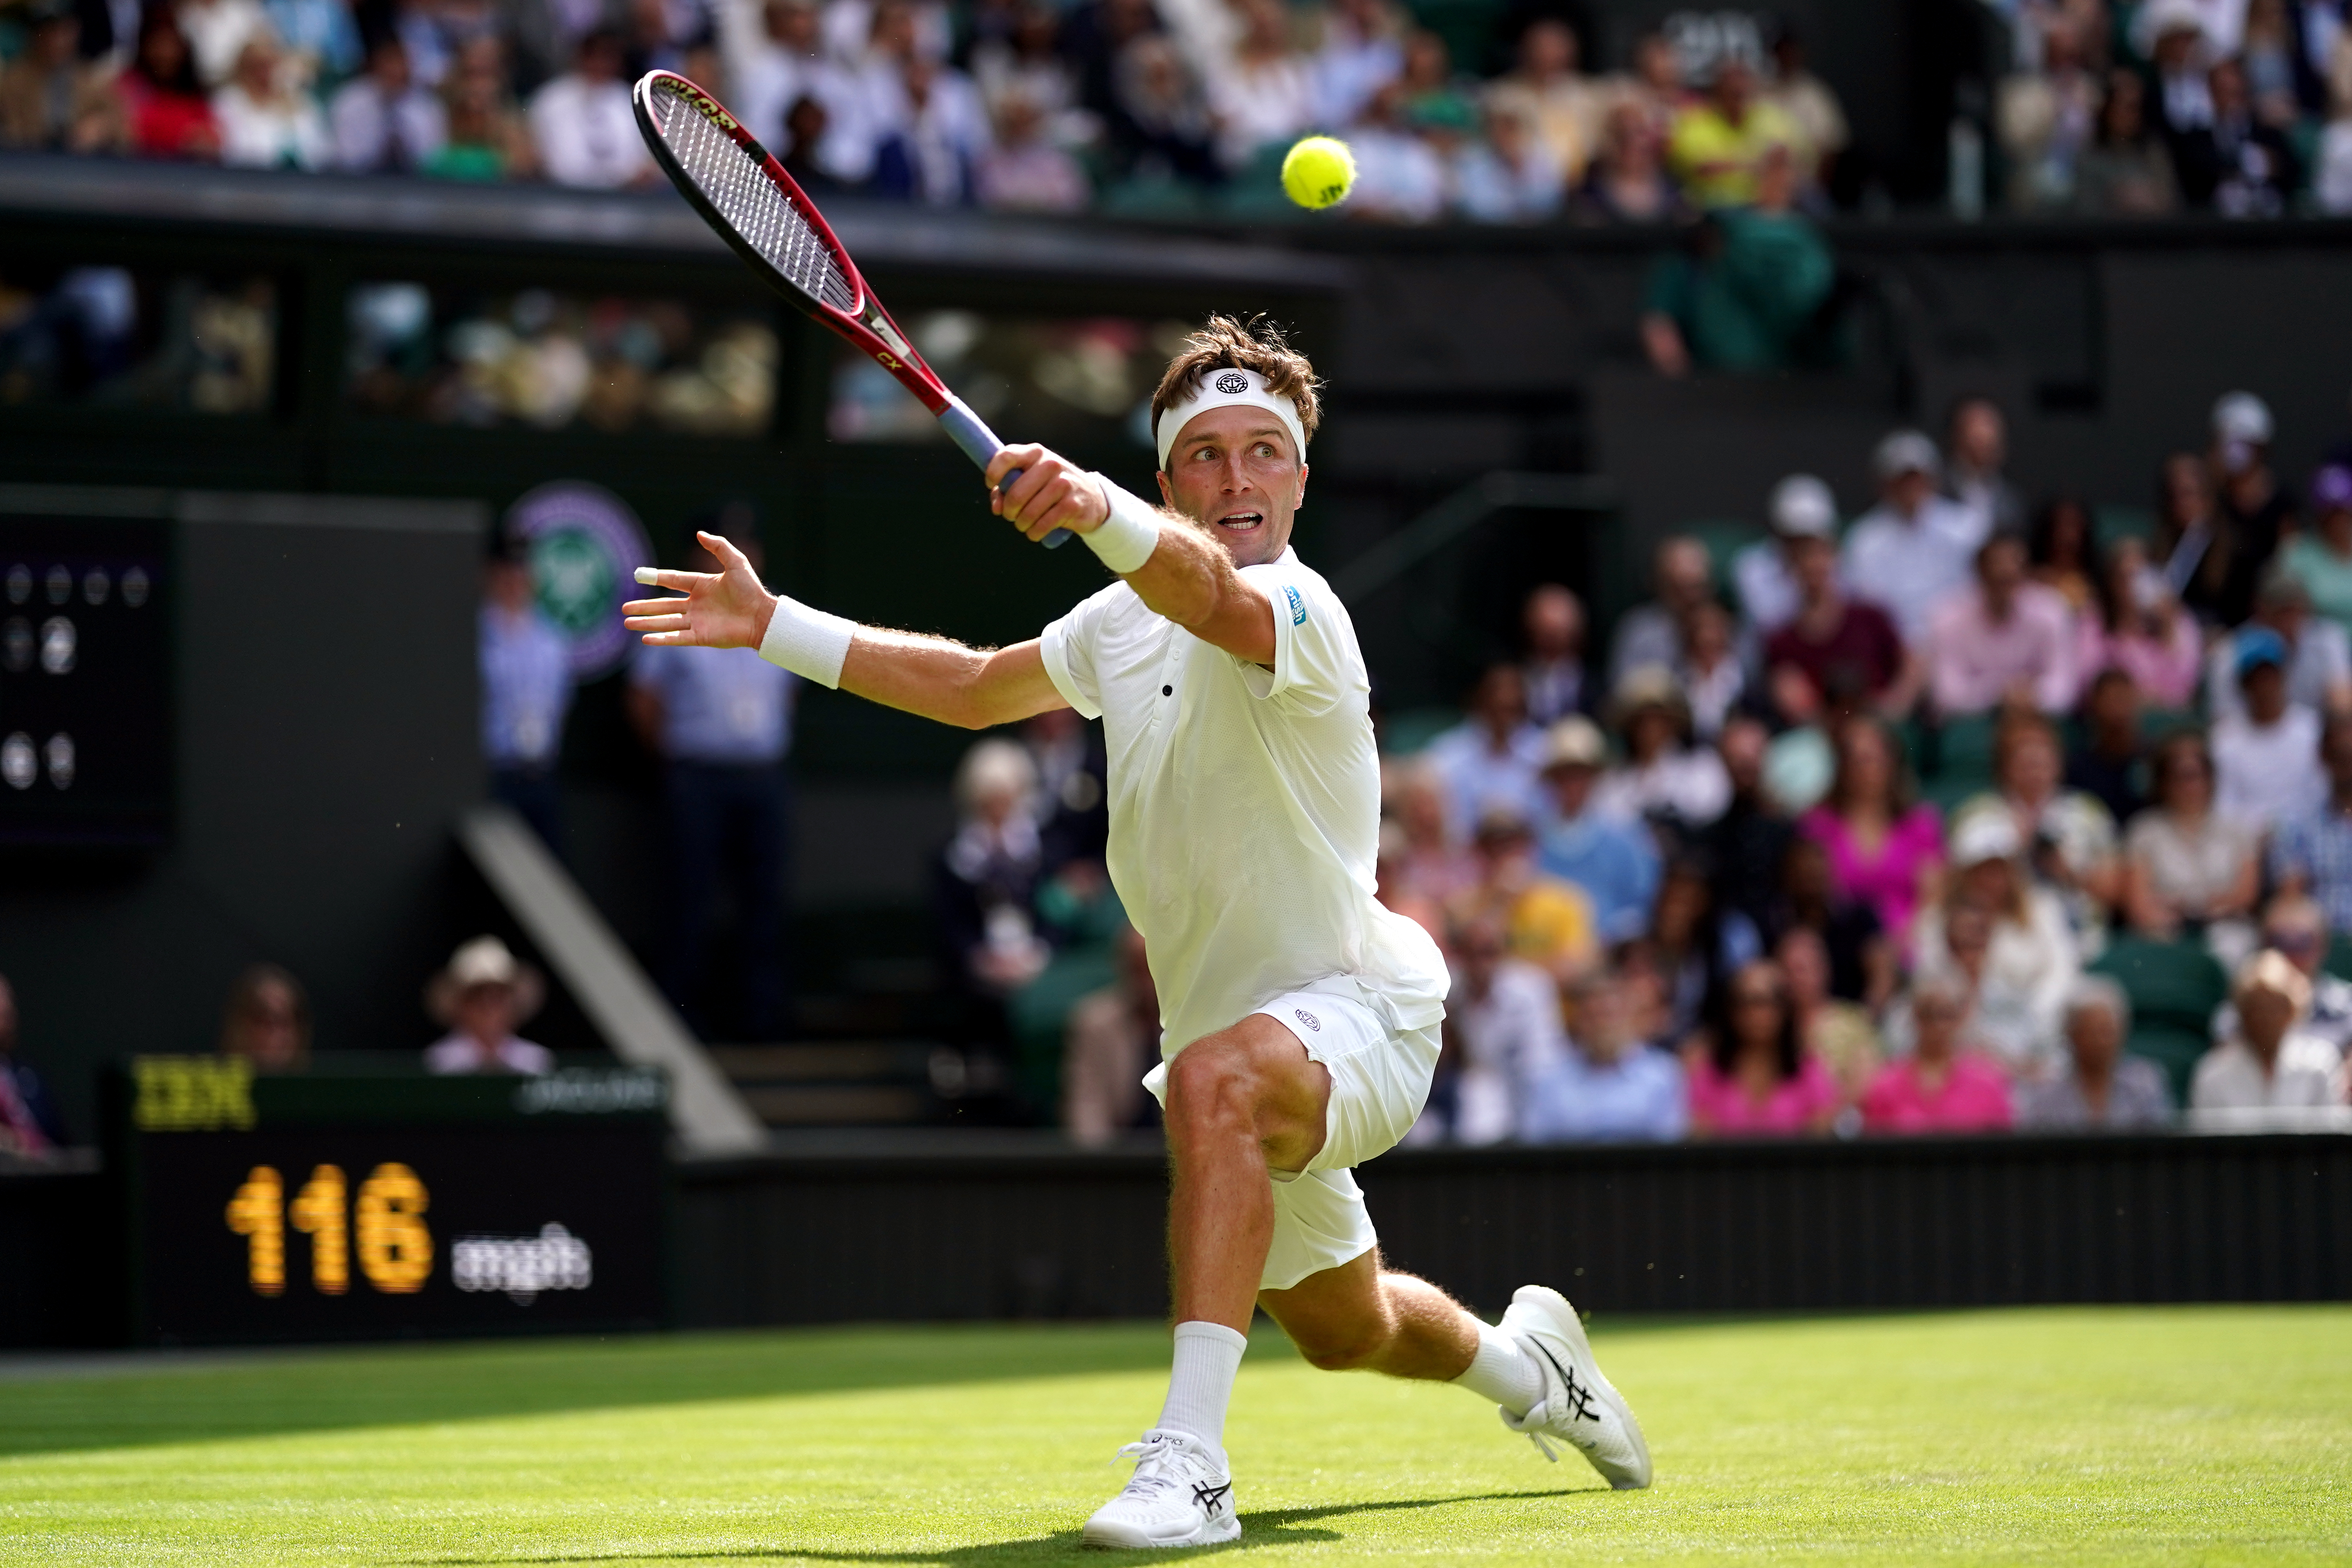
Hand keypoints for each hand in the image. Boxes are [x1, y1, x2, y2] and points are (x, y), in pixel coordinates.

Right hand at [622, 530, 775, 649]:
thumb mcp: (736, 562)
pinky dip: (661, 639)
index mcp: (702, 586)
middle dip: (643, 607)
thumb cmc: (752, 589)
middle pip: (663, 605)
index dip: (656, 578)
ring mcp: (697, 622)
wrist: (763, 616)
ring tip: (627, 623)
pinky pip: (677, 638)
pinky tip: (645, 639)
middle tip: (624, 607)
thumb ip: (718, 546)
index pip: (673, 580)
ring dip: (646, 623)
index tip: (638, 576)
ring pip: (666, 622)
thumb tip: (700, 533)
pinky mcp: (701, 637)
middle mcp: (696, 605)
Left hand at [985, 444, 1108, 543]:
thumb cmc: (1051, 487)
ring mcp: (1064, 484)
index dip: (993, 473)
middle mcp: (1050, 464)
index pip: (1007, 456)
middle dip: (1009, 511)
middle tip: (1011, 516)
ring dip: (1021, 524)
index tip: (991, 484)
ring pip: (1028, 513)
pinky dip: (1034, 533)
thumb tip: (997, 507)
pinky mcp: (1072, 504)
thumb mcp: (1030, 479)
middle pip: (1015, 494)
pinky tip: (1035, 532)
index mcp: (1036, 453)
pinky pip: (1043, 525)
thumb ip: (1007, 488)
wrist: (1091, 498)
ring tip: (1024, 524)